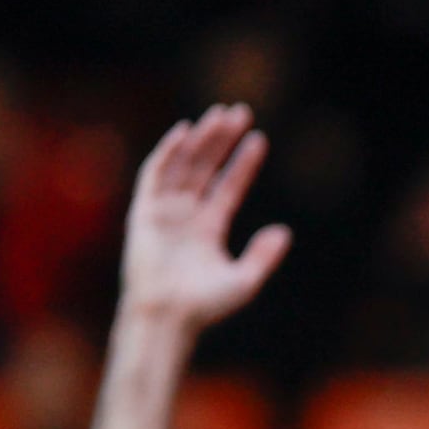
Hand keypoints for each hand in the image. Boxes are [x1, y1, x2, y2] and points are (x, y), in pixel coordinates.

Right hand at [119, 103, 290, 338]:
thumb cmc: (204, 306)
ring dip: (201, 139)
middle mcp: (186, 215)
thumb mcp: (244, 281)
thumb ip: (264, 256)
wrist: (168, 317)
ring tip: (220, 115)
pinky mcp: (143, 211)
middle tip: (241, 111)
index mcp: (209, 228)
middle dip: (223, 139)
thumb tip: (285, 232)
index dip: (244, 163)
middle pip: (207, 167)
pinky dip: (167, 152)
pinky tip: (185, 131)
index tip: (259, 139)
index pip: (229, 186)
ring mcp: (164, 211)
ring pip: (184, 164)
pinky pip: (154, 174)